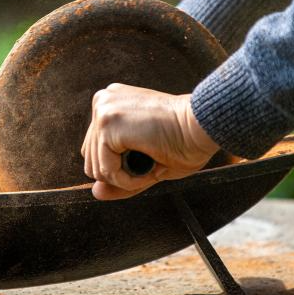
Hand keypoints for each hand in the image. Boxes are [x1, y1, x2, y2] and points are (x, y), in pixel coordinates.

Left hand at [81, 83, 219, 200]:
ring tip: (152, 163)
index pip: (95, 149)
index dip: (120, 165)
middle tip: (153, 160)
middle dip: (121, 172)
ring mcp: (103, 111)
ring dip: (126, 178)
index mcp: (111, 103)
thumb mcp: (145, 161)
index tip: (149, 154)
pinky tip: (151, 167)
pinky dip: (129, 181)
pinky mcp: (107, 123)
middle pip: (91, 160)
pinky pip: (106, 171)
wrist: (203, 125)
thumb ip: (118, 177)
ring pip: (96, 169)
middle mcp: (103, 101)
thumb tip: (95, 193)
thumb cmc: (184, 140)